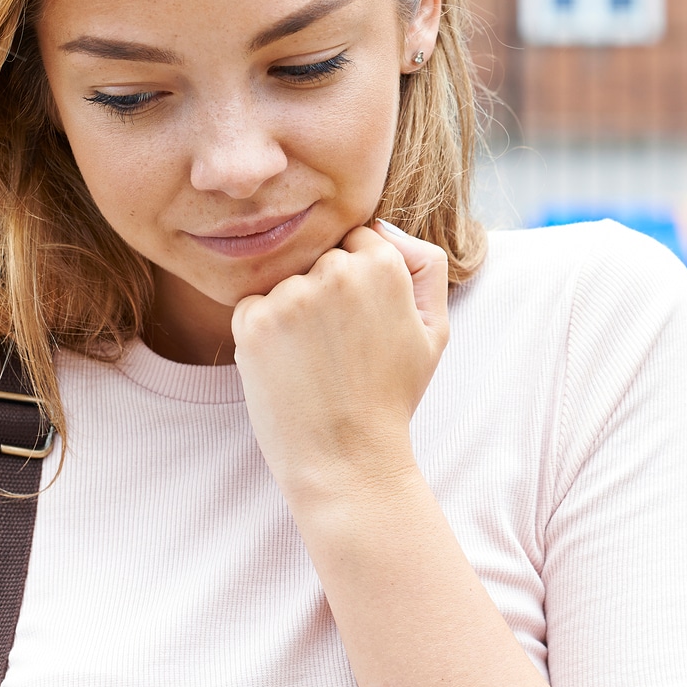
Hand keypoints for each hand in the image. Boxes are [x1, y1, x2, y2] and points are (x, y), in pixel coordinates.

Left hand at [232, 220, 449, 500]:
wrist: (347, 460)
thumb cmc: (391, 396)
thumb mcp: (434, 329)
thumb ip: (425, 265)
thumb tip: (380, 227)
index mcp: (384, 264)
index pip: (357, 242)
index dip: (358, 286)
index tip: (361, 326)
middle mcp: (336, 271)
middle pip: (319, 260)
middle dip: (324, 295)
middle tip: (339, 350)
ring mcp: (291, 296)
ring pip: (285, 284)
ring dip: (293, 314)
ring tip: (314, 363)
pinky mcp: (253, 322)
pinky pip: (252, 307)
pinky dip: (262, 333)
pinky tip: (288, 368)